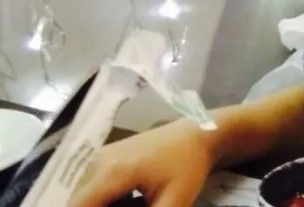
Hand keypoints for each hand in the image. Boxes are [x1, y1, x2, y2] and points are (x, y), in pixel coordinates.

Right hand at [69, 119, 215, 206]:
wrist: (196, 134)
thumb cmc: (188, 165)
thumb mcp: (175, 201)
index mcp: (111, 172)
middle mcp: (97, 162)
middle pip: (78, 202)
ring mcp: (98, 156)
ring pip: (83, 195)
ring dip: (100, 205)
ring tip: (133, 203)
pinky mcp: (103, 156)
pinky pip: (91, 186)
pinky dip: (103, 199)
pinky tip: (129, 200)